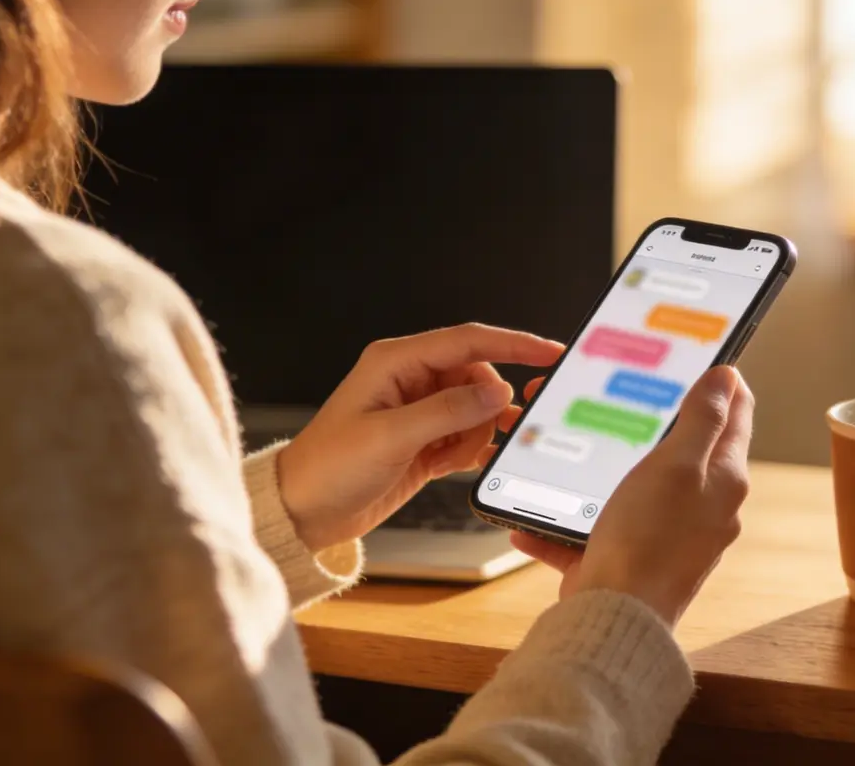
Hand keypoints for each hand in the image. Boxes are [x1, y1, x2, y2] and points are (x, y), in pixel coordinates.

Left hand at [276, 323, 562, 549]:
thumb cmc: (328, 468)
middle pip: (477, 377)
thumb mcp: (389, 437)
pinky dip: (470, 450)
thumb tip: (497, 390)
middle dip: (489, 405)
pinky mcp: (424, 442)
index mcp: (395, 362)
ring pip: (476, 409)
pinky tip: (458, 464)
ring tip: (448, 458)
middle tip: (499, 430)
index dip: (513, 344)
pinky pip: (467, 436)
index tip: (551, 353)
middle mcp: (410, 381)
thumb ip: (448, 411)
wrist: (303, 513)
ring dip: (476, 434)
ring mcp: (419, 412)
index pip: (467, 341)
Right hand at [511, 366, 753, 627]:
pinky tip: (534, 519)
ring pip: (632, 487)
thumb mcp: (677, 465)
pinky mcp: (629, 559)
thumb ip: (703, 418)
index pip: (734, 415)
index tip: (693, 356)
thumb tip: (727, 376)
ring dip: (598, 471)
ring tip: (563, 451)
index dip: (718, 381)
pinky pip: (593, 532)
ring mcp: (667, 536)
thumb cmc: (648, 541)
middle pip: (682, 449)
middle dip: (645, 421)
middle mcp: (703, 508)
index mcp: (722, 480)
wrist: (614, 618)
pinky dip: (566, 523)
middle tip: (615, 395)